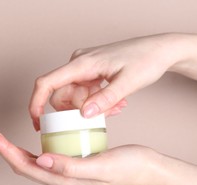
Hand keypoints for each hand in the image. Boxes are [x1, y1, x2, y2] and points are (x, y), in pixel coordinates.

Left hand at [0, 124, 162, 184]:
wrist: (146, 168)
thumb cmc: (127, 167)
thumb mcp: (98, 166)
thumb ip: (69, 166)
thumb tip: (39, 161)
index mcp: (62, 180)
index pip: (23, 165)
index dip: (3, 149)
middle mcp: (60, 178)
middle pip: (21, 163)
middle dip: (1, 147)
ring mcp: (66, 172)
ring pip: (31, 160)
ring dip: (12, 146)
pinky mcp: (73, 163)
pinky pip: (46, 155)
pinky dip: (31, 144)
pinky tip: (31, 133)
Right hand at [29, 33, 180, 129]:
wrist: (160, 50)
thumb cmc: (146, 60)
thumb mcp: (128, 83)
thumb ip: (105, 99)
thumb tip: (83, 114)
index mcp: (82, 64)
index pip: (47, 83)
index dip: (36, 103)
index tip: (37, 123)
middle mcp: (78, 64)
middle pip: (61, 95)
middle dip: (78, 111)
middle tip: (103, 115)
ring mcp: (84, 69)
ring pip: (74, 97)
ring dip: (91, 108)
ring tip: (116, 108)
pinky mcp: (91, 73)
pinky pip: (84, 93)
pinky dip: (96, 102)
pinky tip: (116, 103)